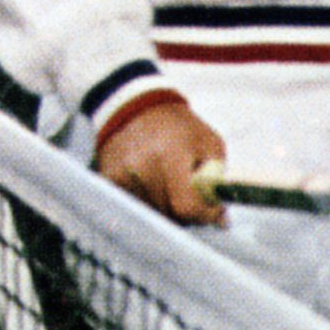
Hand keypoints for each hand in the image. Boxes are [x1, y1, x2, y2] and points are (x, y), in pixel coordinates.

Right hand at [95, 99, 226, 224]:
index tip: (214, 212)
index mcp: (170, 154)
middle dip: (187, 212)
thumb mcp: (209, 144)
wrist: (136, 109)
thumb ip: (217, 180)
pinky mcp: (110, 181)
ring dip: (166, 209)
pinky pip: (136, 208)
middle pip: (170, 215)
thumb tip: (220, 220)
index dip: (203, 214)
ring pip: (153, 215)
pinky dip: (148, 203)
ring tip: (169, 185)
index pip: (186, 205)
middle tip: (191, 194)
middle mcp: (142, 166)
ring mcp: (122, 175)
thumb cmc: (179, 128)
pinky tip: (152, 184)